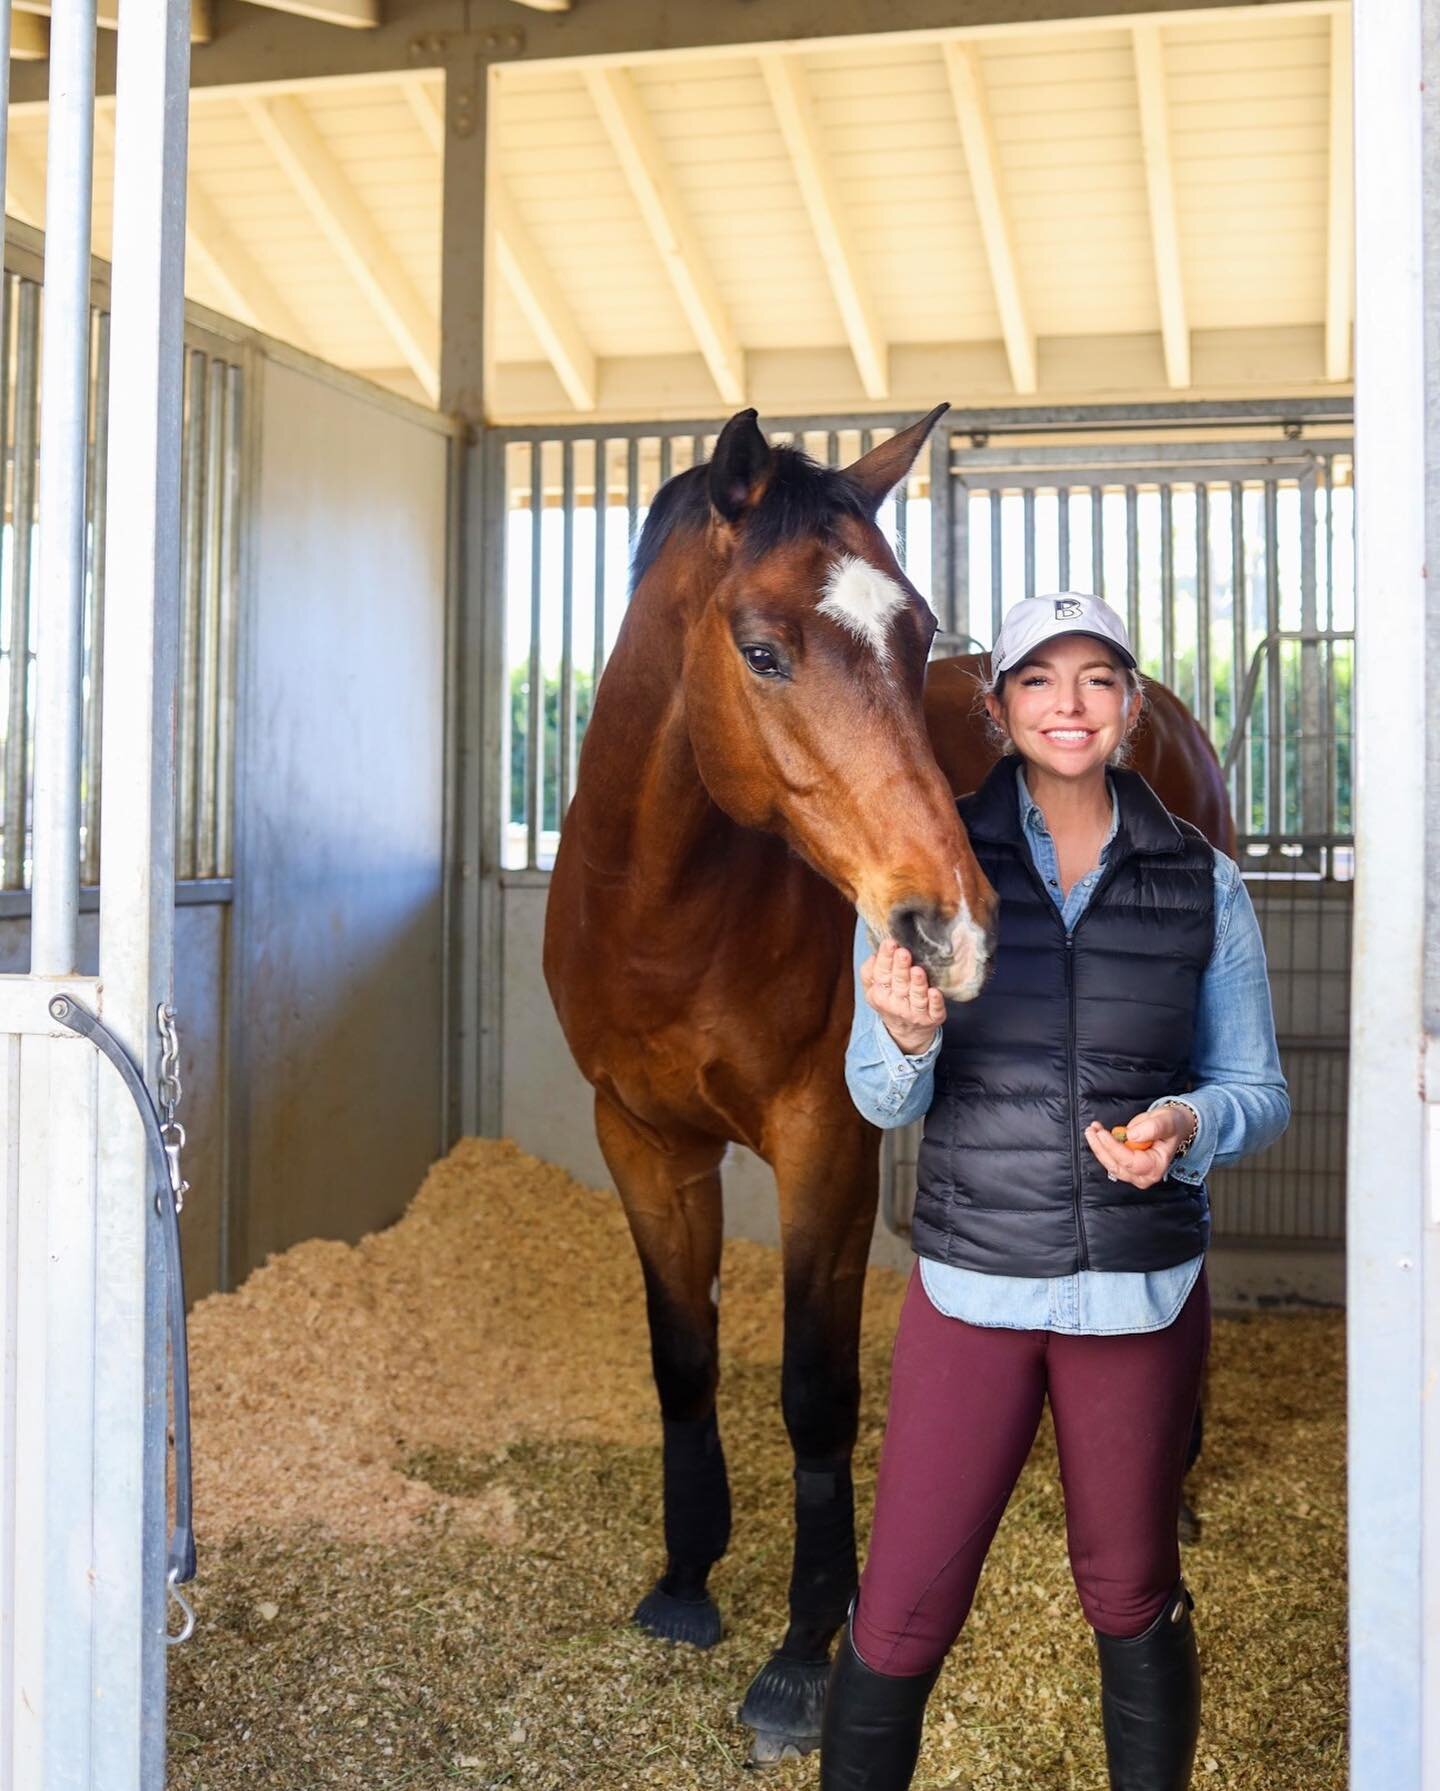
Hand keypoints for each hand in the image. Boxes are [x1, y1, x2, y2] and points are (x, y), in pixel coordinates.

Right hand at [860, 938, 945, 1055]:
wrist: (906, 1032)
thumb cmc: (891, 1001)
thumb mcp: (873, 990)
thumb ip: (869, 972)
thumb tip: (873, 955)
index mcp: (880, 994)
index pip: (881, 974)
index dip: (886, 958)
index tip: (890, 943)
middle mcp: (896, 1004)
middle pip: (899, 983)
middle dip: (901, 968)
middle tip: (904, 952)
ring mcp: (915, 1013)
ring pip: (917, 996)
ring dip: (917, 984)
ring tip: (917, 970)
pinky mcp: (932, 1018)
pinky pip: (934, 1010)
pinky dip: (935, 1002)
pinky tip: (935, 992)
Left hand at [1084, 1107, 1194, 1190]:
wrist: (1171, 1125)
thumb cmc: (1171, 1125)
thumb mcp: (1166, 1121)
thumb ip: (1153, 1128)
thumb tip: (1132, 1136)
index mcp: (1157, 1166)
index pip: (1131, 1163)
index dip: (1114, 1149)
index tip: (1102, 1134)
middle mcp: (1144, 1174)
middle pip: (1116, 1166)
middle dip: (1101, 1149)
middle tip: (1092, 1131)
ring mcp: (1133, 1172)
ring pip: (1109, 1164)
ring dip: (1098, 1147)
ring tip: (1093, 1128)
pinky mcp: (1125, 1166)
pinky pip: (1109, 1158)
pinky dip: (1101, 1145)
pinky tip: (1097, 1131)